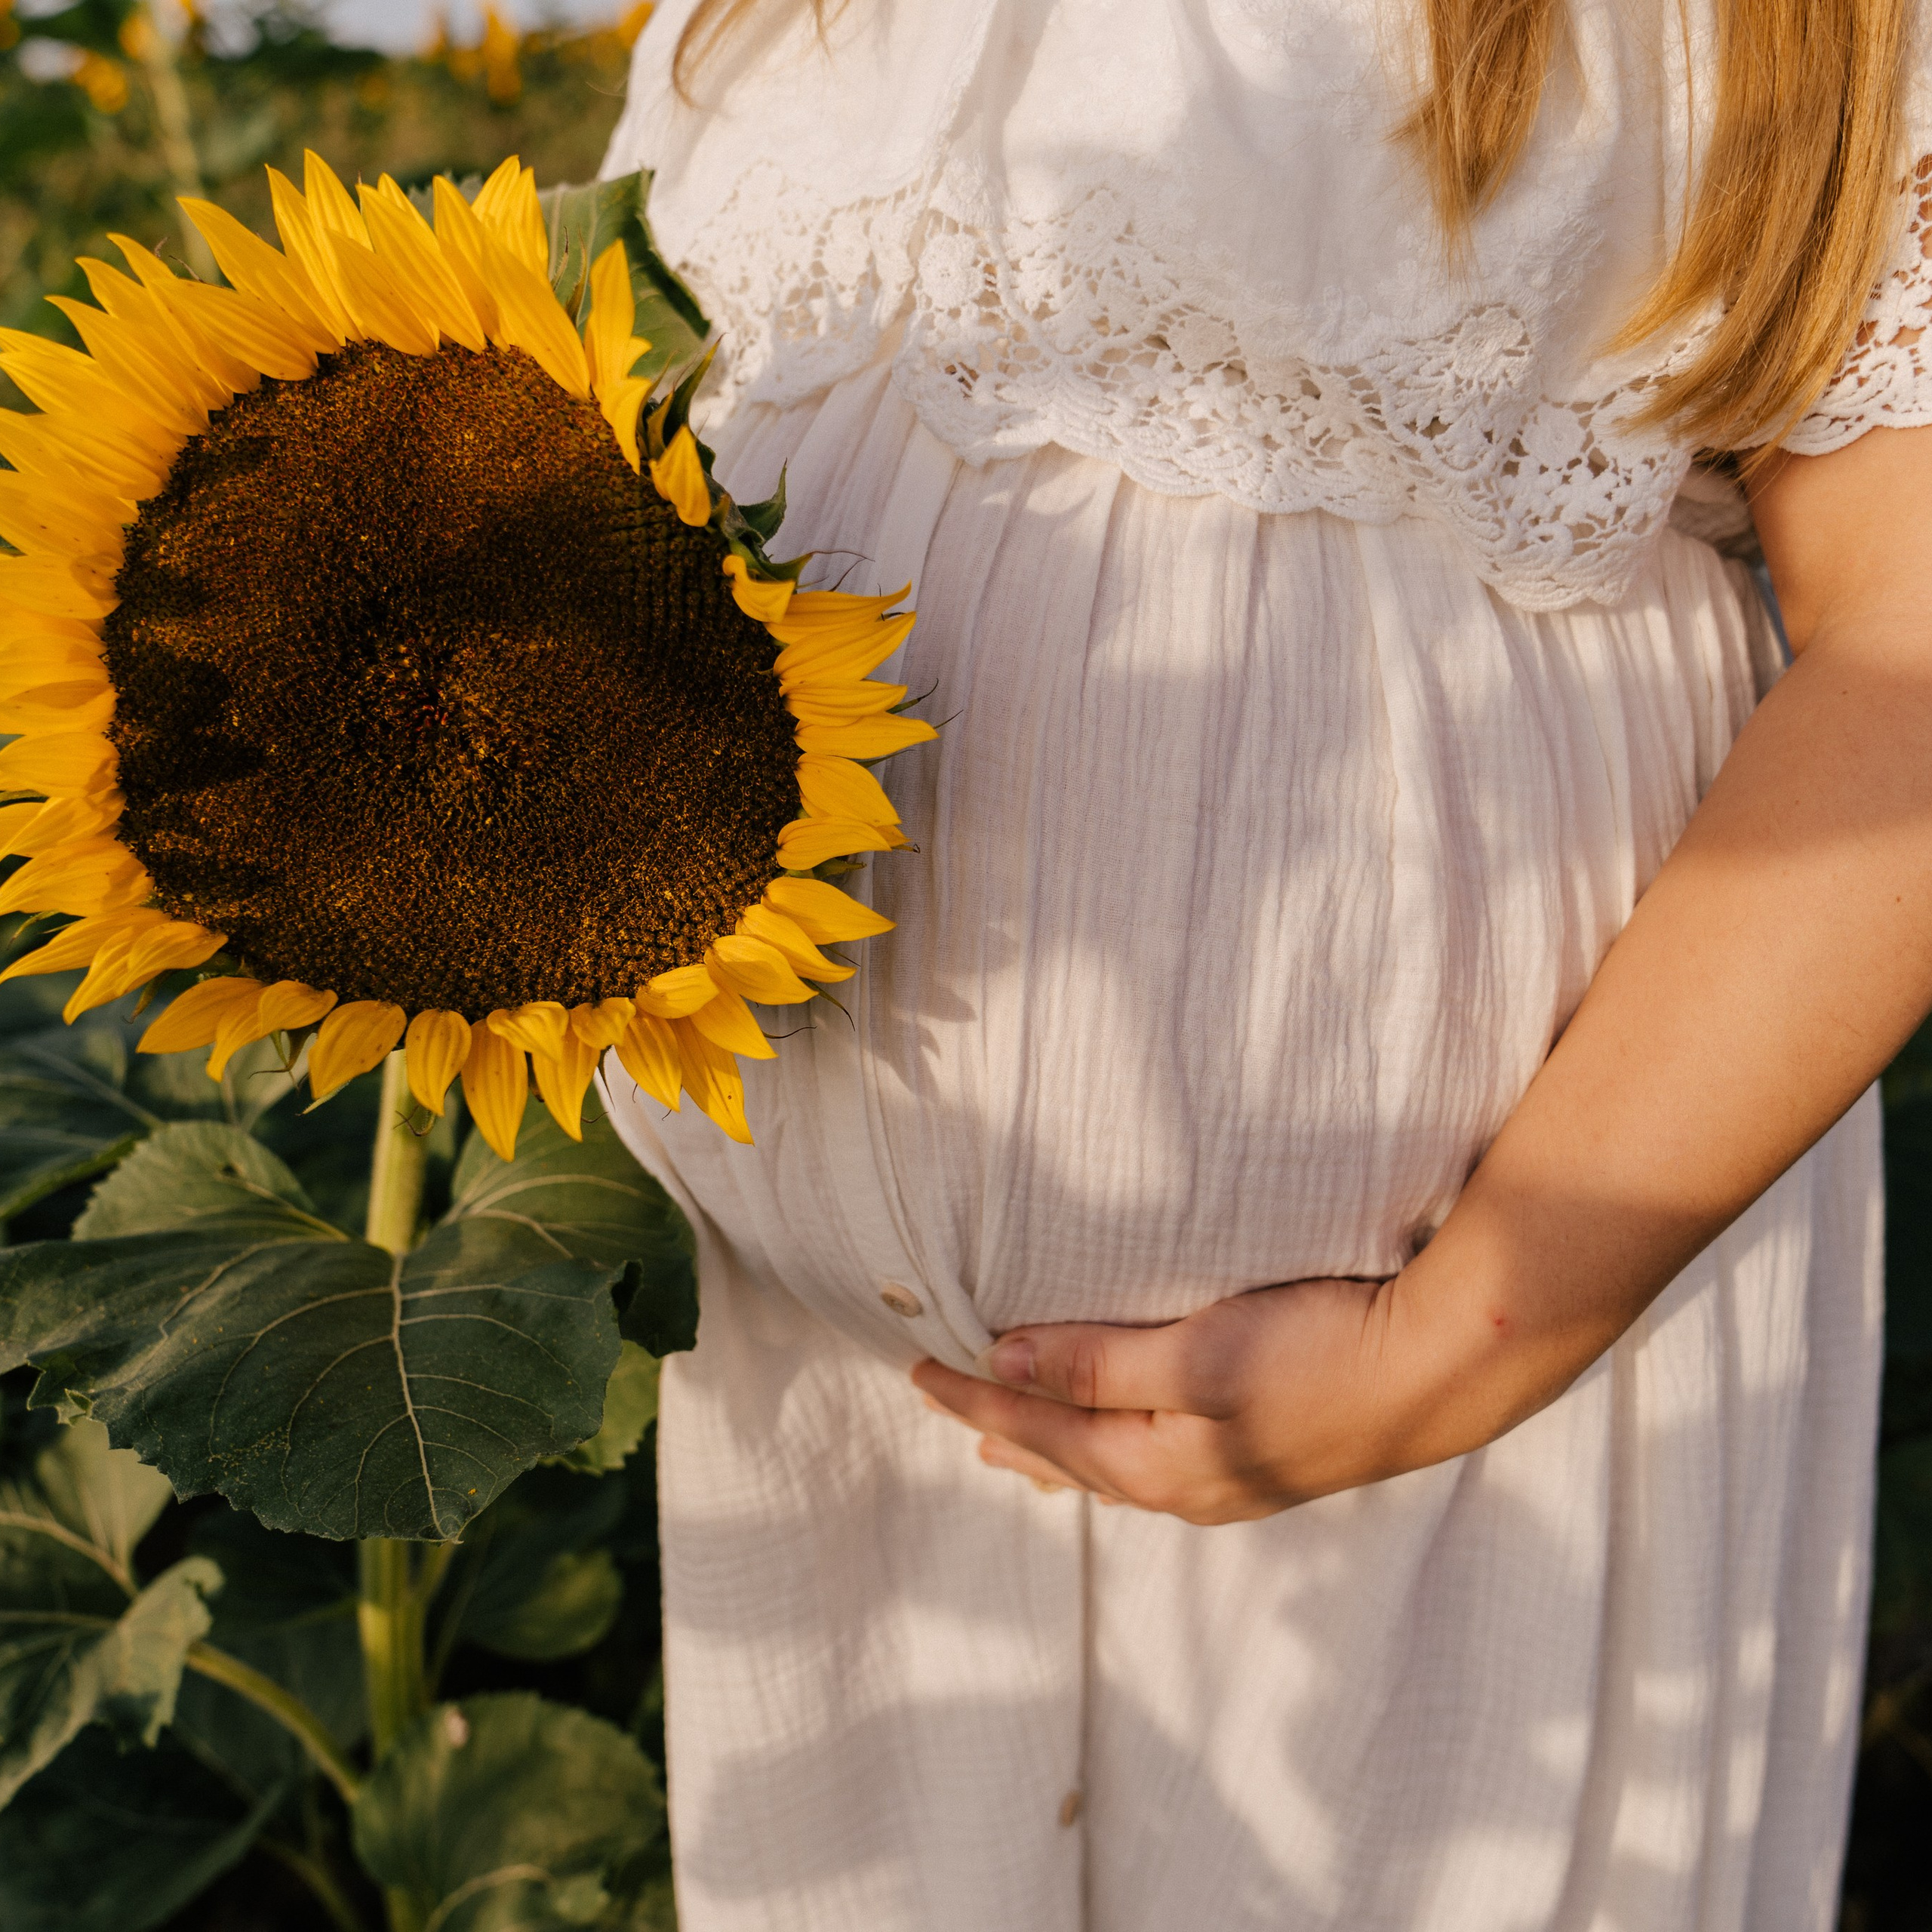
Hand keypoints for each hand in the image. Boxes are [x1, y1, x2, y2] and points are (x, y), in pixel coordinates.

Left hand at [912, 1275, 1451, 1525]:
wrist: (1442, 1371)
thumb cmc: (1317, 1354)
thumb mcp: (1195, 1353)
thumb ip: (1098, 1362)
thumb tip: (1006, 1363)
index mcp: (1156, 1464)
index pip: (1039, 1428)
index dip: (973, 1396)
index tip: (915, 1367)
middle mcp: (1186, 1486)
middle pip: (1071, 1458)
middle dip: (1008, 1431)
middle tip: (953, 1411)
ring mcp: (1232, 1477)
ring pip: (1116, 1465)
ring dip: (1061, 1446)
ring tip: (1020, 1442)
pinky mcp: (1269, 1455)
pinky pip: (1160, 1459)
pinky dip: (1116, 1445)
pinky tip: (1129, 1439)